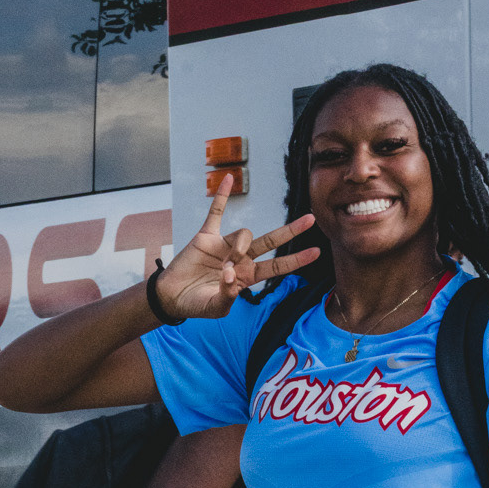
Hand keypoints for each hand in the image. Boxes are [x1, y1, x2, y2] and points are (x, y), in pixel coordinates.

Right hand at [154, 178, 319, 321]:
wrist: (172, 296)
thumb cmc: (196, 304)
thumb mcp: (216, 307)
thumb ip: (227, 295)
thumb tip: (232, 277)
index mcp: (247, 277)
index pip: (277, 266)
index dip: (296, 260)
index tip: (315, 252)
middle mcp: (240, 259)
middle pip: (271, 242)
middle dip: (290, 232)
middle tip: (310, 220)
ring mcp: (225, 245)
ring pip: (245, 234)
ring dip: (241, 247)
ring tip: (225, 266)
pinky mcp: (207, 236)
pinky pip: (217, 212)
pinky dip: (222, 196)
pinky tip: (229, 179)